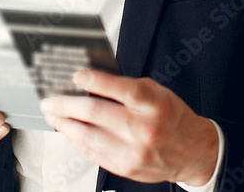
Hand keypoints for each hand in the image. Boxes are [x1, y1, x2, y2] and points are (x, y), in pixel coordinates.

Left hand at [39, 70, 218, 185]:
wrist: (193, 152)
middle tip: (50, 101)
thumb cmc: (172, 117)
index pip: (119, 89)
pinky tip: (69, 132)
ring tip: (53, 116)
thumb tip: (91, 83)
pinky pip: (93, 153)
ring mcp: (134, 150)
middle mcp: (144, 127)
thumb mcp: (157, 93)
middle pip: (96, 114)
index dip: (93, 81)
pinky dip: (77, 141)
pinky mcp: (126, 167)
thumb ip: (126, 88)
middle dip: (66, 106)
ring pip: (89, 136)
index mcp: (153, 103)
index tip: (75, 76)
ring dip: (65, 125)